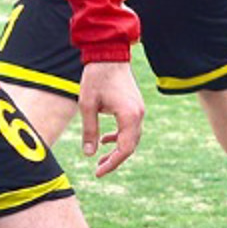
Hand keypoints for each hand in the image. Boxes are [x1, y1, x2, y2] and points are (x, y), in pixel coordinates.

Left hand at [77, 60, 144, 176]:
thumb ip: (89, 131)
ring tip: (100, 159)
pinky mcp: (135, 105)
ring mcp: (139, 109)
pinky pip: (131, 128)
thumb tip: (89, 154)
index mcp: (129, 116)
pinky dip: (119, 136)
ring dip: (117, 148)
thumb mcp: (87, 106)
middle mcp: (138, 114)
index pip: (125, 148)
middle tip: (98, 170)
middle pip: (130, 145)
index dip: (112, 163)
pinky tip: (106, 139)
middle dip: (115, 159)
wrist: (109, 55)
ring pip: (131, 137)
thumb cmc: (96, 78)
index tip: (98, 173)